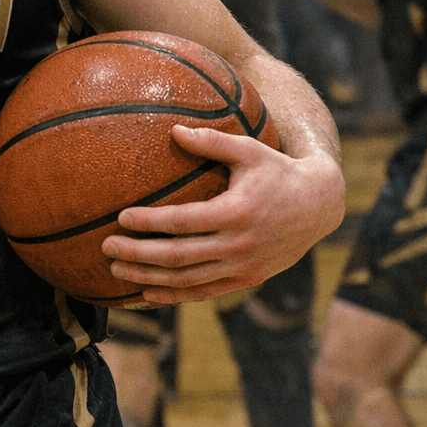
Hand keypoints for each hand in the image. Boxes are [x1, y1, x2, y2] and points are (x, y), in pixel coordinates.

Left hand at [101, 125, 343, 302]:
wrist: (319, 206)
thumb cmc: (277, 170)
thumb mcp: (249, 149)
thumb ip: (211, 141)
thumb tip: (173, 131)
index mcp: (236, 212)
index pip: (182, 222)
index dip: (150, 222)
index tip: (121, 217)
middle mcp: (239, 245)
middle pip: (179, 257)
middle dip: (138, 255)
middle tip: (107, 248)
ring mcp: (244, 267)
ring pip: (188, 280)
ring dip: (149, 279)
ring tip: (116, 272)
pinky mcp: (247, 279)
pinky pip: (204, 292)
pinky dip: (175, 295)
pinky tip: (148, 293)